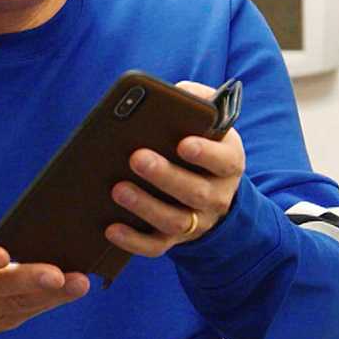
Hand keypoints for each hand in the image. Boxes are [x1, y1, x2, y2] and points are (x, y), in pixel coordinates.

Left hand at [105, 80, 246, 257]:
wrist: (209, 187)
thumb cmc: (196, 141)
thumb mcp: (205, 121)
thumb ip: (195, 101)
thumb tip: (175, 92)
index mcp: (228, 162)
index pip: (224, 160)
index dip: (206, 154)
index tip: (183, 143)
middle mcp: (217, 195)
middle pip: (196, 191)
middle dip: (165, 175)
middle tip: (136, 157)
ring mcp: (196, 221)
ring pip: (175, 221)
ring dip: (145, 206)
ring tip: (117, 189)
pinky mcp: (174, 239)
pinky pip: (155, 246)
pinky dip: (133, 240)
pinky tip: (110, 228)